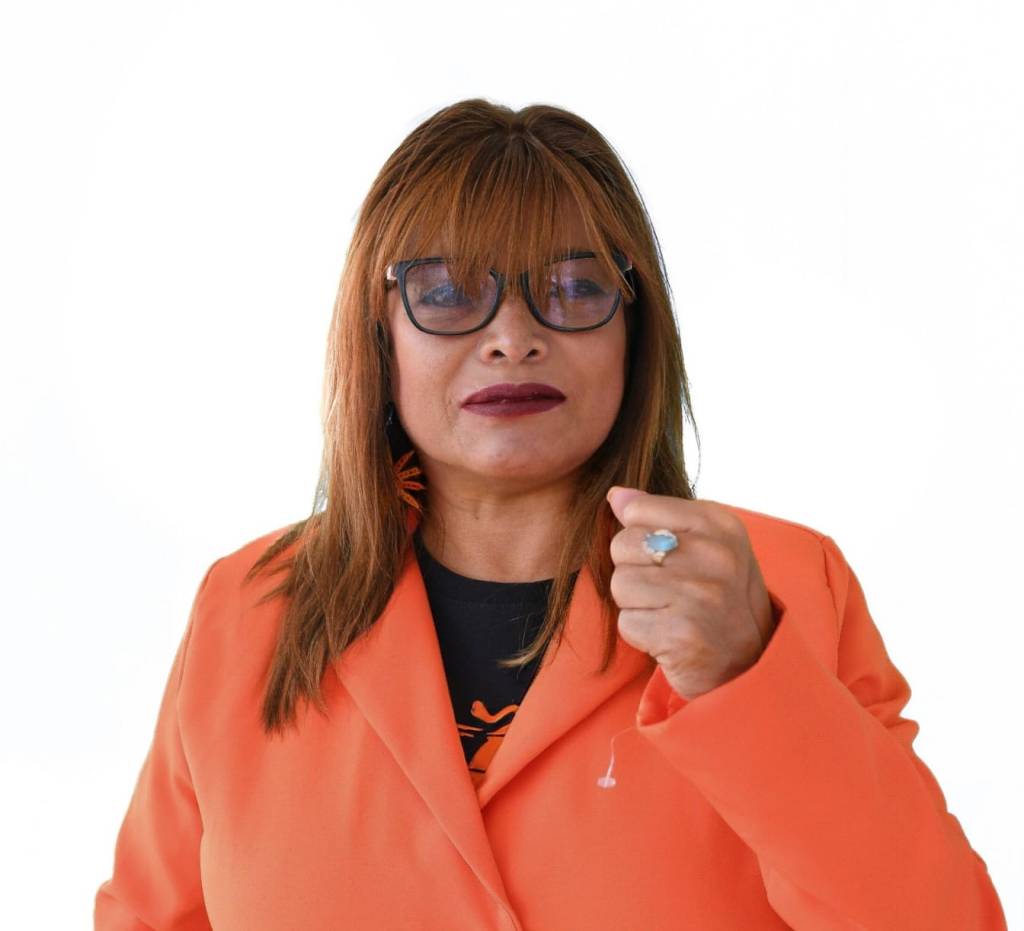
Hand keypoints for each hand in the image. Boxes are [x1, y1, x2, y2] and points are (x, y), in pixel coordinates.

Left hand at [606, 486, 777, 701]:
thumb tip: (615, 494)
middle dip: (634, 570)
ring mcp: (700, 594)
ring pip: (619, 583)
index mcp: (720, 524)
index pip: (638, 508)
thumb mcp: (704, 544)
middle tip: (667, 591)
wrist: (748, 664)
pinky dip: (639, 633)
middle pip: (622, 544)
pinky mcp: (681, 633)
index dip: (639, 535)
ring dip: (635, 604)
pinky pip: (625, 621)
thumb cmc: (718, 597)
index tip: (667, 557)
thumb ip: (659, 514)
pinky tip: (667, 635)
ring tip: (668, 612)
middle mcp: (714, 554)